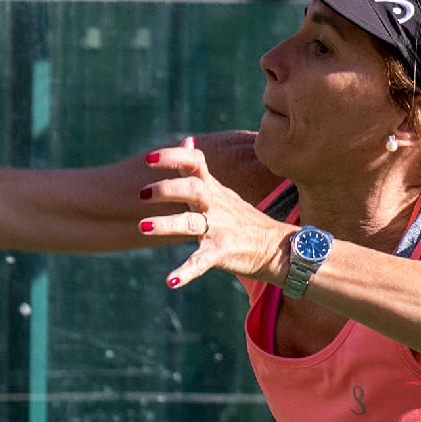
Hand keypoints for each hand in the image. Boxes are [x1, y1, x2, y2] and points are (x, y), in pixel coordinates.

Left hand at [138, 137, 292, 289]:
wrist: (278, 248)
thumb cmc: (244, 219)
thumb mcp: (221, 189)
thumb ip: (199, 168)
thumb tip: (187, 140)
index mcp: (212, 189)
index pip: (194, 163)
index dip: (172, 157)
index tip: (149, 158)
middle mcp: (215, 206)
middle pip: (192, 190)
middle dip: (167, 189)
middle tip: (142, 194)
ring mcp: (219, 229)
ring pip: (190, 224)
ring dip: (165, 224)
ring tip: (141, 226)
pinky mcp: (222, 253)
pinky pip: (201, 262)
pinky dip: (186, 272)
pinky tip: (170, 281)